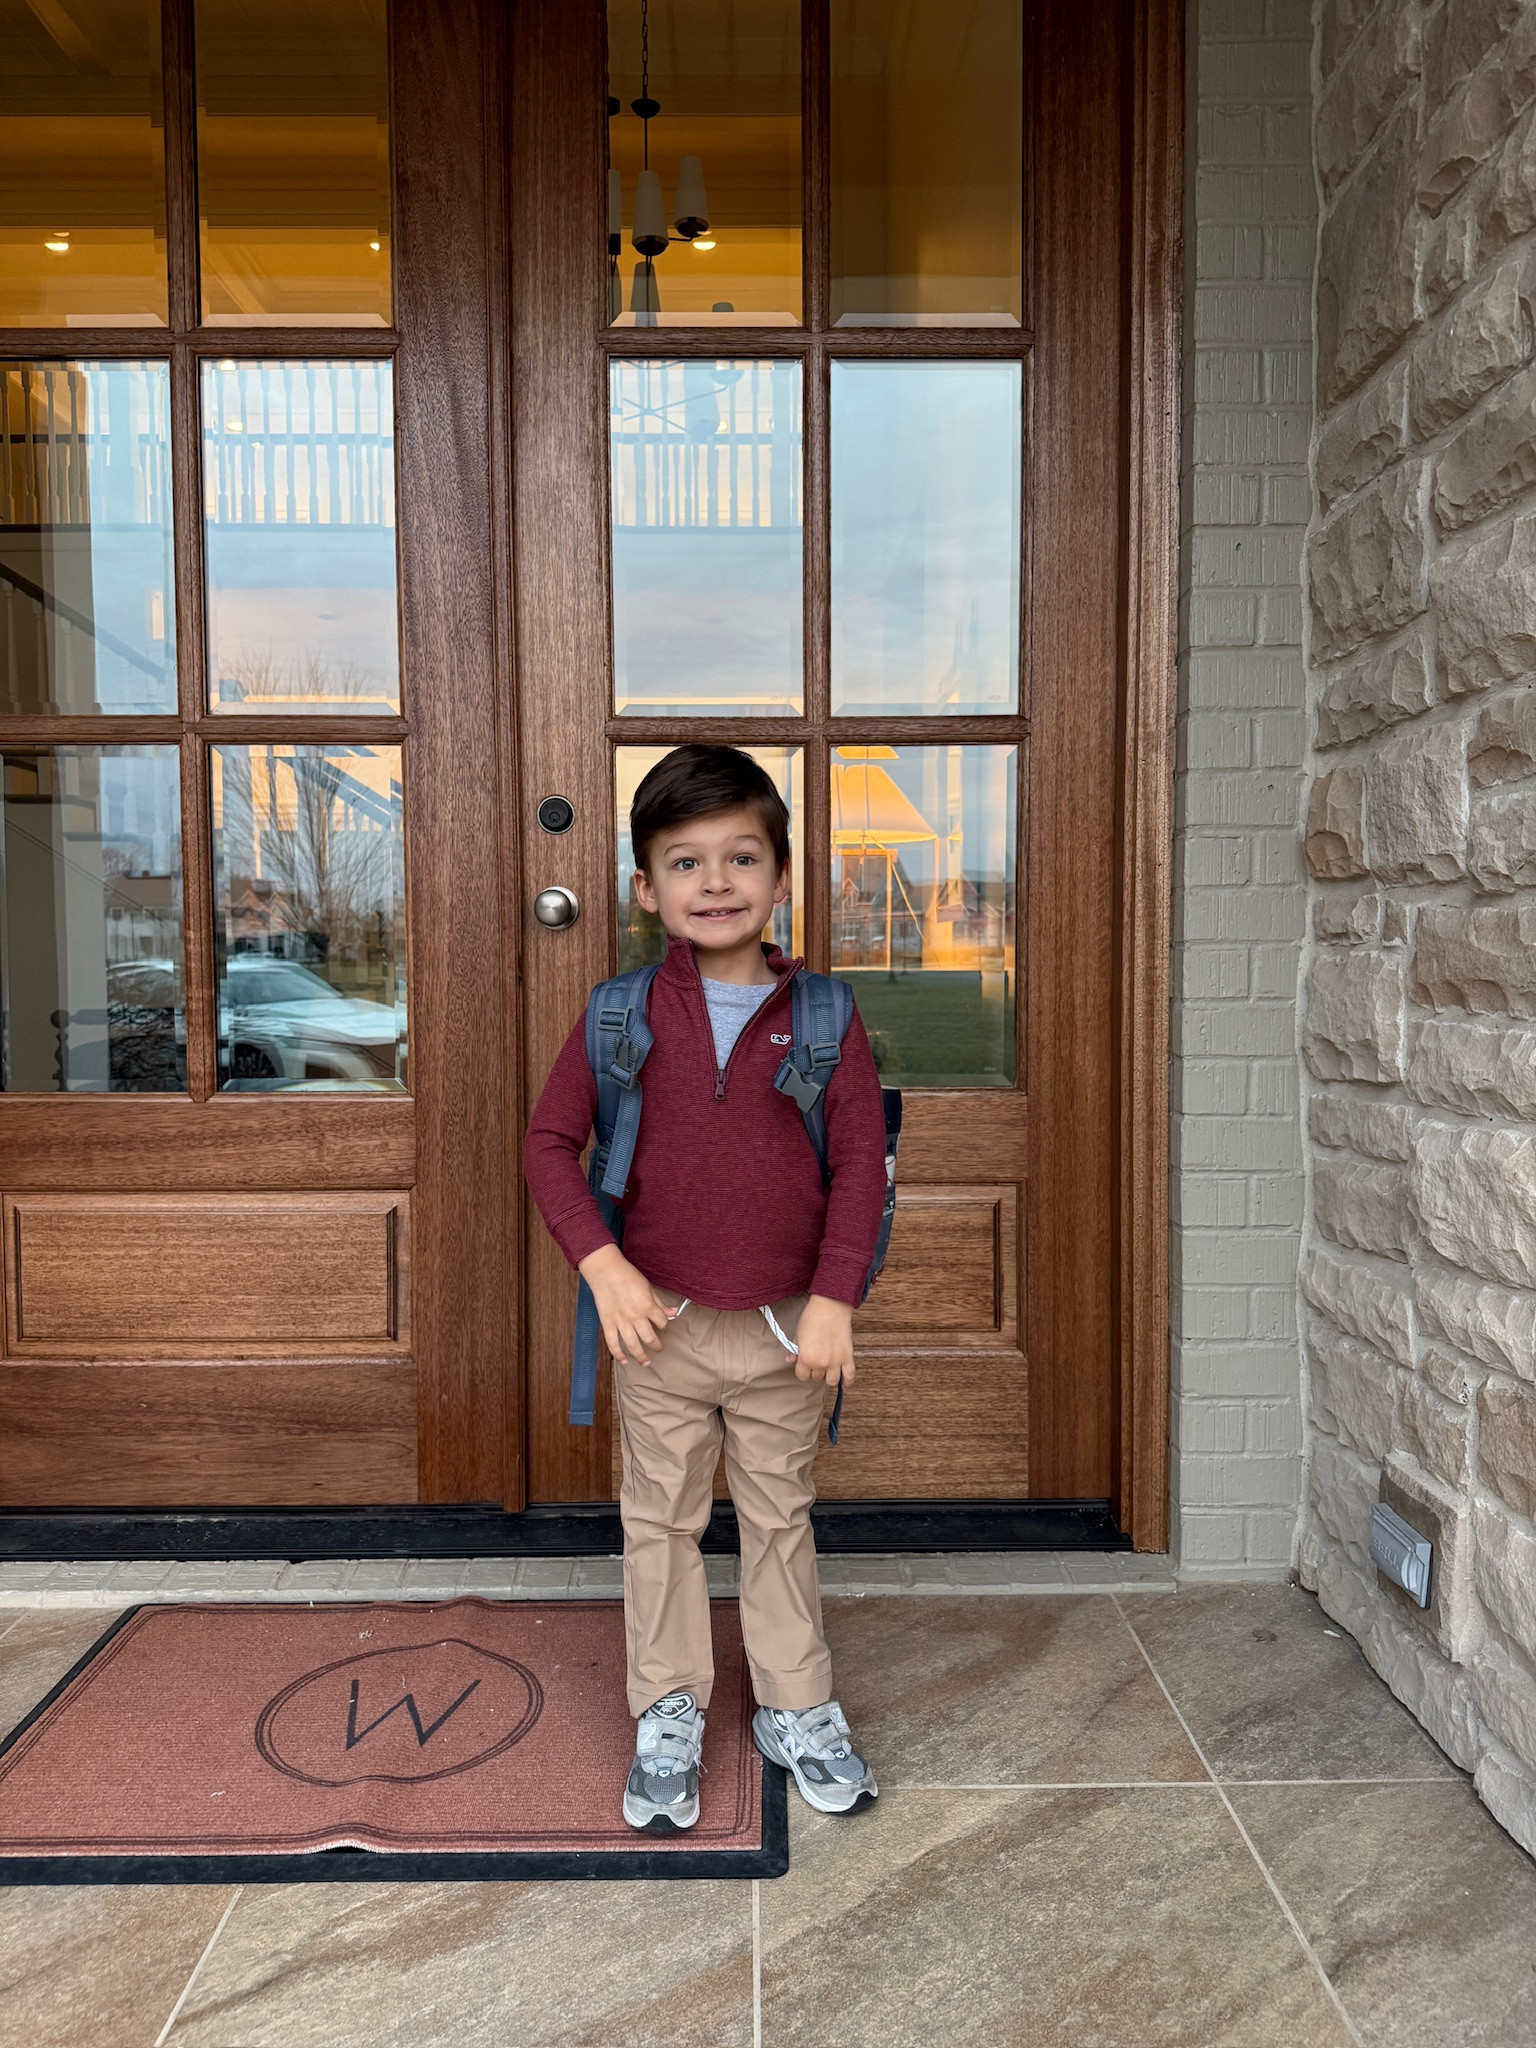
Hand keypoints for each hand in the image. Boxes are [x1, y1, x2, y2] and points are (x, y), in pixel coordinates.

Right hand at [578, 1244, 676, 1366]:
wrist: (605, 1271)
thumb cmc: (627, 1275)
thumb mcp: (648, 1287)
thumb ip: (660, 1303)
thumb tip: (673, 1313)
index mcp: (647, 1306)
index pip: (662, 1322)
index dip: (664, 1324)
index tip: (661, 1324)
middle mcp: (636, 1317)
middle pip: (650, 1338)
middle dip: (656, 1346)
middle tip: (659, 1348)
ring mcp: (621, 1322)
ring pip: (633, 1345)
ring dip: (641, 1356)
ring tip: (646, 1363)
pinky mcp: (607, 1323)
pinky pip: (613, 1343)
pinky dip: (618, 1354)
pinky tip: (624, 1361)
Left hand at [792, 1294, 854, 1388]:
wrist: (830, 1306)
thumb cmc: (812, 1317)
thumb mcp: (798, 1334)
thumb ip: (795, 1350)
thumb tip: (790, 1359)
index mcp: (806, 1358)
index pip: (802, 1376)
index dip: (802, 1371)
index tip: (805, 1366)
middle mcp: (820, 1363)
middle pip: (816, 1378)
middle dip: (815, 1371)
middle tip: (817, 1361)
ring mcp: (835, 1362)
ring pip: (832, 1381)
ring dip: (829, 1377)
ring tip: (828, 1369)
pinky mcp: (848, 1357)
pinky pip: (850, 1376)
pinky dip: (847, 1382)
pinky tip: (844, 1383)